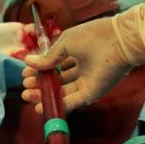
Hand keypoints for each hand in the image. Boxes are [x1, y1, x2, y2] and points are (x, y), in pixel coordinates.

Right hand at [21, 0, 144, 113]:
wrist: (120, 42)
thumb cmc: (93, 36)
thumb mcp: (65, 42)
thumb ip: (48, 57)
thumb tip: (28, 62)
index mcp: (75, 52)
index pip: (54, 64)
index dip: (40, 69)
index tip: (26, 73)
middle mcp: (80, 68)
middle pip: (56, 80)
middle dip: (39, 83)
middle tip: (25, 85)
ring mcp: (86, 82)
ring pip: (61, 92)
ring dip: (44, 95)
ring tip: (27, 95)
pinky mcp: (91, 94)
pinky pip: (71, 102)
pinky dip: (56, 105)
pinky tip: (40, 106)